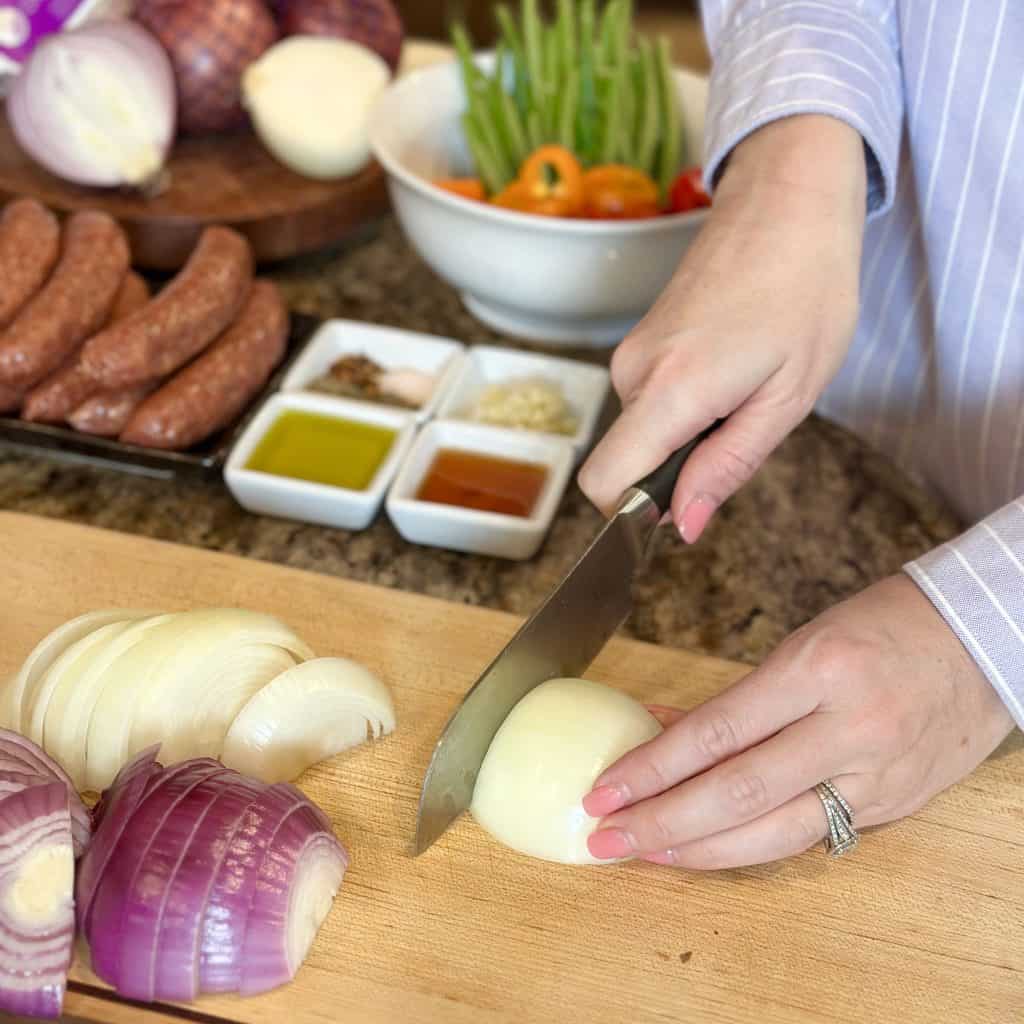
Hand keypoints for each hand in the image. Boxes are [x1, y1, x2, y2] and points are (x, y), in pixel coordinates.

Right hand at [578, 115, 866, 538]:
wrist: (789, 199)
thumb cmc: (806, 290)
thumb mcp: (788, 397)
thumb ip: (726, 467)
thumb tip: (682, 526)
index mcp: (670, 390)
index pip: (604, 483)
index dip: (633, 513)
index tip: (681, 509)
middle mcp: (632, 372)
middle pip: (628, 462)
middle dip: (679, 467)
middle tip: (746, 422)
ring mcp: (631, 352)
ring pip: (643, 431)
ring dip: (689, 431)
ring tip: (747, 384)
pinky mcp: (639, 340)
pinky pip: (649, 400)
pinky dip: (685, 404)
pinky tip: (732, 365)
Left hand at [582, 575, 1014, 867]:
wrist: (986, 641)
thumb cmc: (885, 626)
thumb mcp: (802, 644)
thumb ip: (735, 698)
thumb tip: (662, 731)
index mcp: (817, 670)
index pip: (716, 732)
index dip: (652, 767)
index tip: (605, 789)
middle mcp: (848, 728)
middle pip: (736, 793)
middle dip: (661, 822)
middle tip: (604, 836)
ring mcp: (876, 775)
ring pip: (773, 832)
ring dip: (698, 850)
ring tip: (643, 853)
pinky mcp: (894, 805)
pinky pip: (811, 837)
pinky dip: (752, 847)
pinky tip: (708, 850)